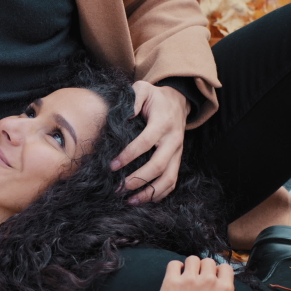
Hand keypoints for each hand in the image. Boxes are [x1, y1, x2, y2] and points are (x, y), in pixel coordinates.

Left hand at [111, 81, 190, 204]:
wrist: (178, 101)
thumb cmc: (154, 98)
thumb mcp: (143, 90)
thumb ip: (132, 99)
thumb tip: (123, 114)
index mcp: (163, 123)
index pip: (146, 142)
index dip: (129, 155)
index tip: (112, 166)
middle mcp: (173, 140)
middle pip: (159, 165)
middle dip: (138, 179)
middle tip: (119, 188)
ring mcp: (177, 152)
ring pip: (168, 178)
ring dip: (150, 192)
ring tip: (130, 201)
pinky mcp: (178, 160)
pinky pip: (173, 182)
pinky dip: (160, 194)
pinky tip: (144, 200)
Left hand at [152, 256, 253, 290]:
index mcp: (224, 290)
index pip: (225, 267)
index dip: (219, 272)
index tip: (213, 281)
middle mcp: (208, 282)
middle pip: (208, 261)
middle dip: (205, 269)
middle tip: (198, 281)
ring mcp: (188, 281)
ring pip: (192, 259)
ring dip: (190, 266)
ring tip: (187, 278)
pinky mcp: (170, 283)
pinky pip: (173, 264)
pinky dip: (175, 268)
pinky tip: (175, 278)